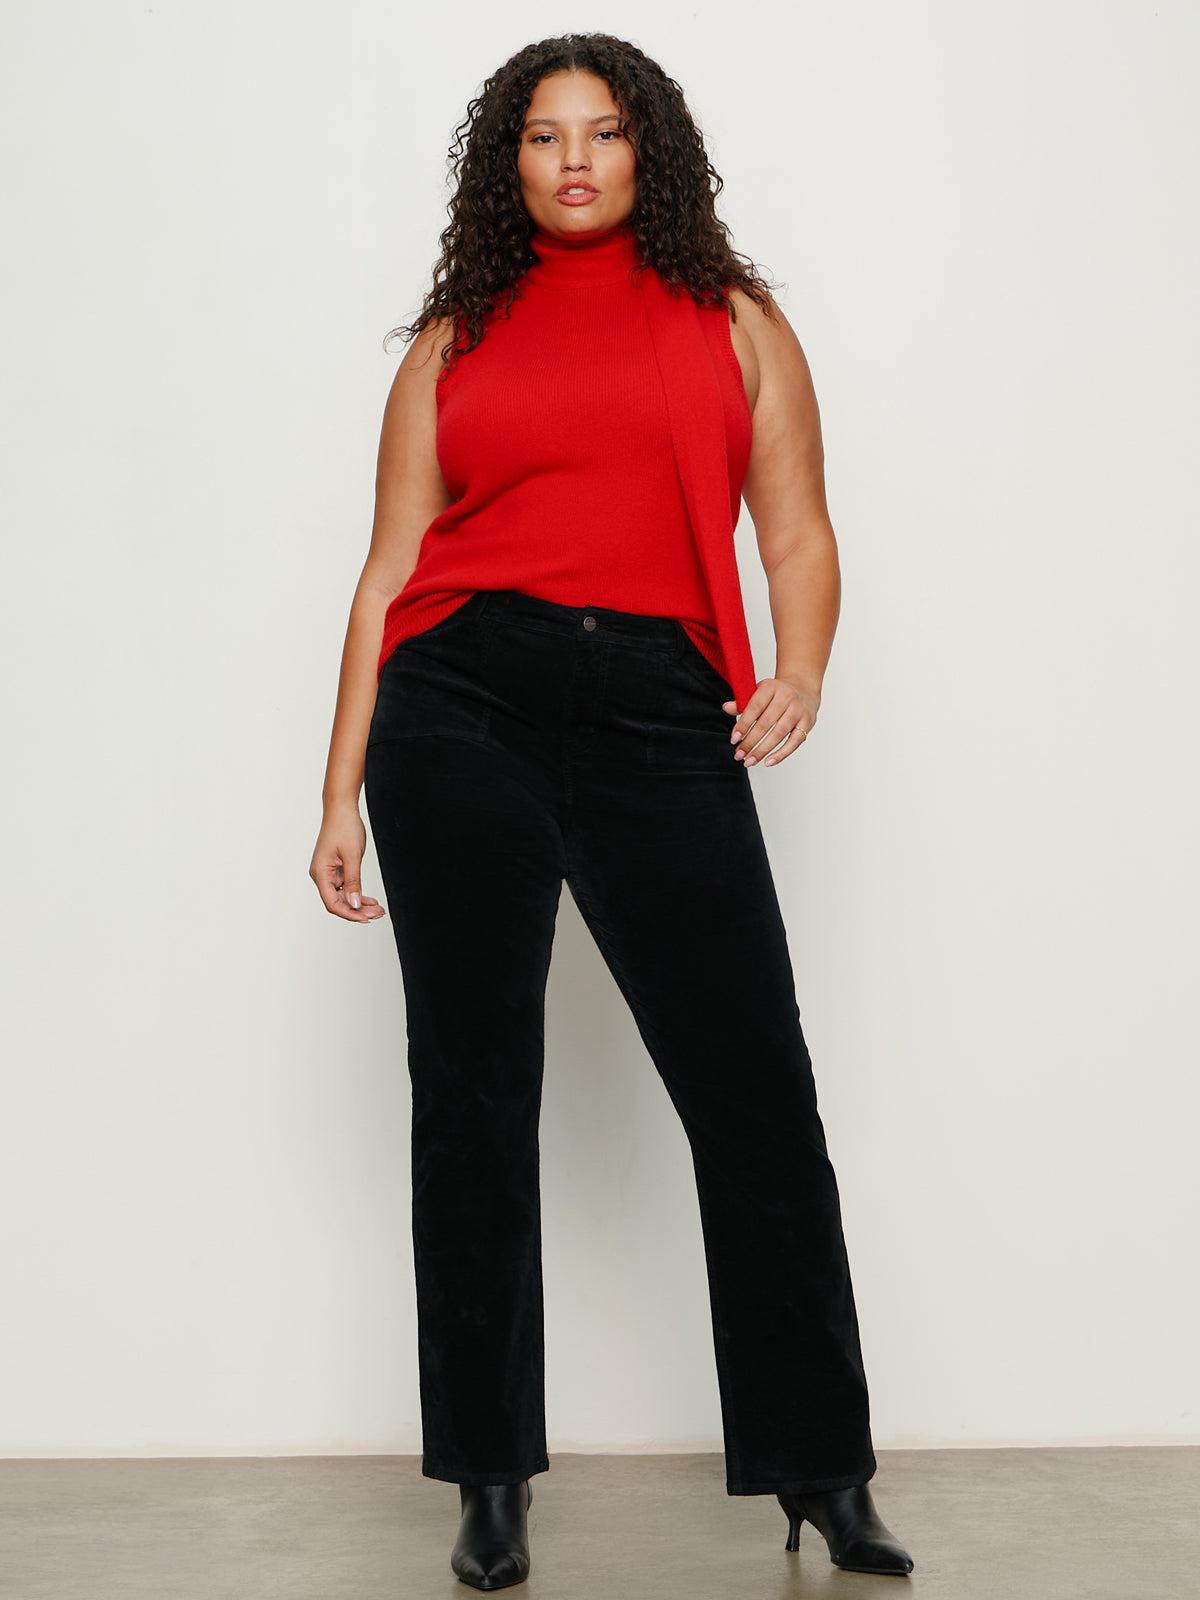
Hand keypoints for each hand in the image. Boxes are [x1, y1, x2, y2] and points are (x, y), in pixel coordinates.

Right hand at [310, 805, 387, 922]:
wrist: (342, 809)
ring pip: (344, 896)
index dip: (349, 913)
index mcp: (320, 873)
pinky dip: (359, 894)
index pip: (332, 903)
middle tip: (378, 914)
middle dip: (358, 910)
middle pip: (339, 902)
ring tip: (378, 910)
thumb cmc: (344, 827)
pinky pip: (347, 887)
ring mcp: (329, 873)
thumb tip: (354, 904)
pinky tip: (371, 900)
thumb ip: (354, 881)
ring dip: (360, 904)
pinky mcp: (337, 869)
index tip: (365, 918)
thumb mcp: (352, 856)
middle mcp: (322, 875)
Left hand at [723, 676, 818, 767]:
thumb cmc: (776, 695)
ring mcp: (798, 710)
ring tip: (750, 761)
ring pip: (779, 734)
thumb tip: (726, 708)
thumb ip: (742, 702)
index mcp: (770, 687)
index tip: (734, 739)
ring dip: (762, 750)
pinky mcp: (808, 722)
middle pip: (766, 723)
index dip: (743, 725)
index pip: (754, 707)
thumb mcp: (758, 692)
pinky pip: (794, 742)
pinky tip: (769, 761)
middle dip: (750, 742)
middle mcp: (786, 697)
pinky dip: (781, 754)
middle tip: (739, 754)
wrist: (803, 690)